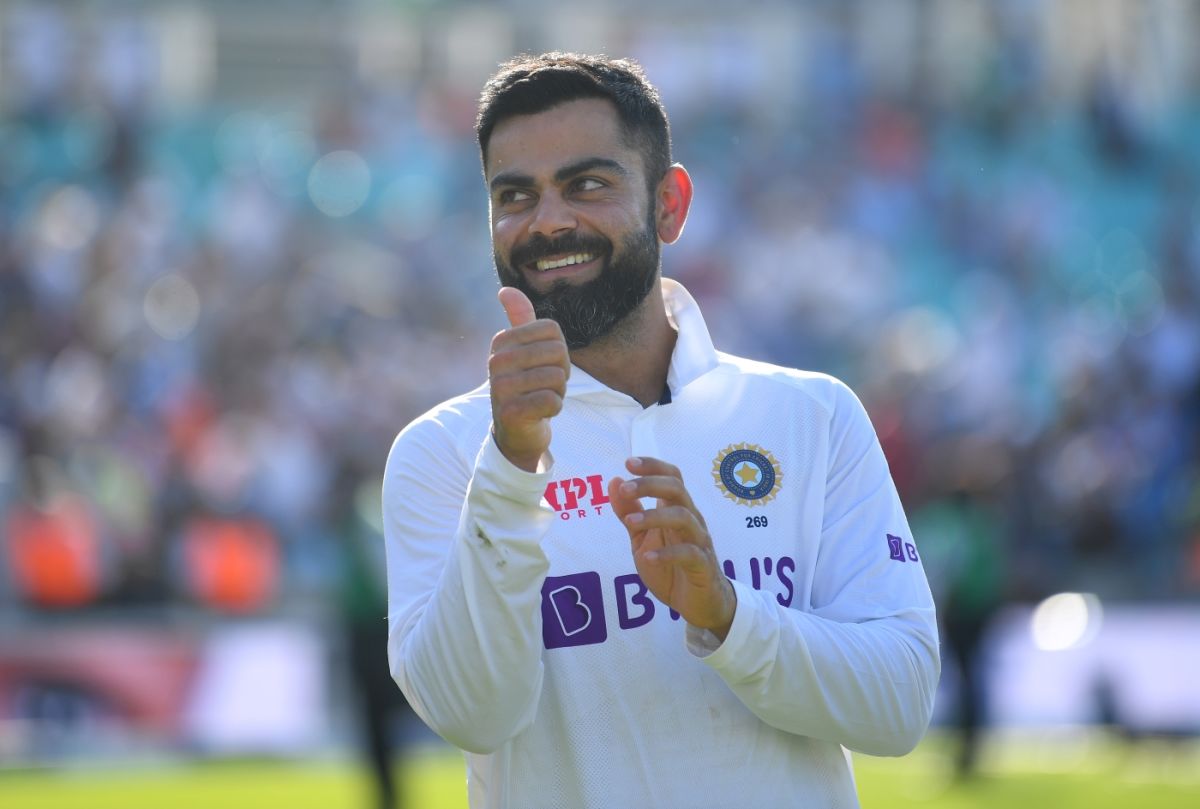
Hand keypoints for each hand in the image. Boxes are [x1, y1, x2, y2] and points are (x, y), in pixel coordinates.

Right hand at [489, 287, 570, 471]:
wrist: (516, 431)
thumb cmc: (526, 386)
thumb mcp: (524, 350)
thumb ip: (519, 320)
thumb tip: (505, 290)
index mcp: (501, 341)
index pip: (553, 331)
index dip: (559, 350)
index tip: (544, 366)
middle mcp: (496, 361)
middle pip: (557, 353)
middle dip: (561, 373)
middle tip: (545, 386)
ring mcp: (501, 387)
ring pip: (556, 377)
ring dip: (558, 393)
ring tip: (541, 399)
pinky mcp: (510, 412)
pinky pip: (551, 400)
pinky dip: (554, 408)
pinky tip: (539, 413)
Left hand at [608, 457, 735, 638]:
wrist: (698, 603)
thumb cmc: (670, 566)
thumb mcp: (642, 539)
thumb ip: (629, 513)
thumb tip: (615, 481)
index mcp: (676, 510)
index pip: (671, 477)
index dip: (652, 466)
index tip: (628, 462)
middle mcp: (691, 520)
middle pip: (677, 489)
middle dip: (650, 484)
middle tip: (625, 489)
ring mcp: (699, 541)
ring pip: (683, 516)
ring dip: (654, 516)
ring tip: (630, 523)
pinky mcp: (702, 565)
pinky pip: (689, 553)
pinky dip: (667, 553)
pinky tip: (647, 557)